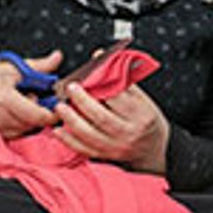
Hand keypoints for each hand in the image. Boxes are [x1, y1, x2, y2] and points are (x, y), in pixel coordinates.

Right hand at [0, 50, 61, 141]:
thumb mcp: (8, 68)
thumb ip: (37, 66)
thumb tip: (56, 58)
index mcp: (5, 99)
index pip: (40, 116)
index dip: (52, 113)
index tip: (55, 107)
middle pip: (33, 125)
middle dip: (37, 114)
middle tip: (29, 100)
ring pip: (23, 133)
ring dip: (26, 122)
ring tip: (16, 108)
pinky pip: (10, 138)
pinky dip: (14, 129)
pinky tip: (8, 117)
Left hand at [53, 82, 169, 172]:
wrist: (154, 148)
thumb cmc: (145, 118)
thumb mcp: (142, 98)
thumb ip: (120, 79)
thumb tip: (99, 57)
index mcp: (140, 114)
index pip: (118, 98)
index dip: (101, 86)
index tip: (87, 76)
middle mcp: (128, 132)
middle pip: (101, 117)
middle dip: (82, 102)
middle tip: (70, 89)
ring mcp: (115, 146)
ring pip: (89, 134)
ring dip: (71, 120)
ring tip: (60, 106)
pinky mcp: (105, 155)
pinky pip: (83, 149)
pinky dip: (68, 140)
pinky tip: (57, 130)